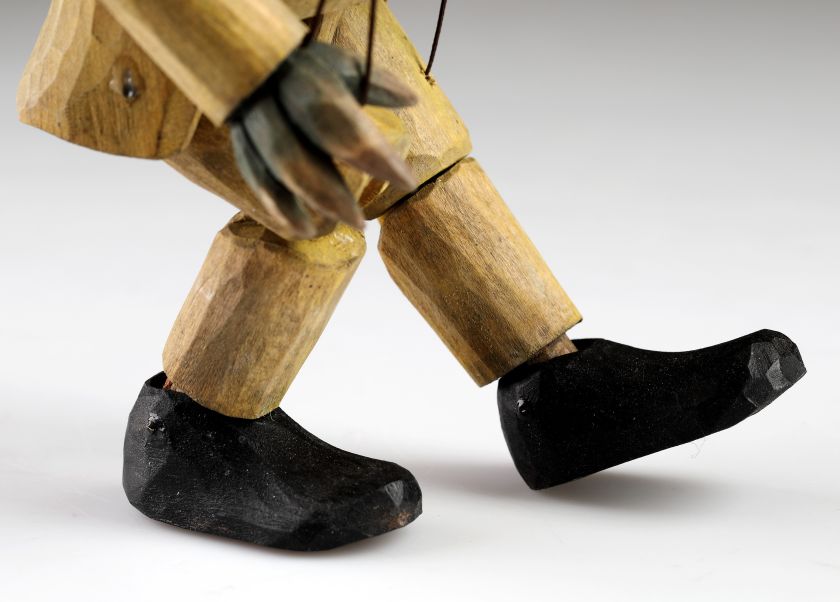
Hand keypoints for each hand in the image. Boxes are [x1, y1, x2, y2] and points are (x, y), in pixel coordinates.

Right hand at [228, 42, 417, 238]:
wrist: (245, 54)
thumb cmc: (309, 66)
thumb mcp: (344, 66)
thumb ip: (375, 85)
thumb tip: (412, 100)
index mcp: (302, 75)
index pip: (337, 119)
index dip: (369, 153)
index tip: (405, 183)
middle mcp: (268, 98)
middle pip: (292, 153)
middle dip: (326, 193)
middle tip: (360, 224)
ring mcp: (247, 120)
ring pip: (267, 170)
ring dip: (293, 207)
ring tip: (319, 232)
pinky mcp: (238, 138)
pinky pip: (254, 176)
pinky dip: (276, 205)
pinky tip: (297, 228)